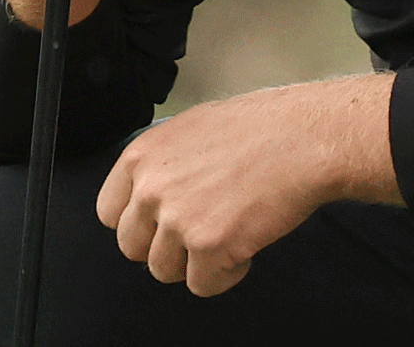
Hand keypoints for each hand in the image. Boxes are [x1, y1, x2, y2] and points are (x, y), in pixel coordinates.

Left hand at [96, 75, 399, 296]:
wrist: (304, 138)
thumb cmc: (261, 128)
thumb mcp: (193, 129)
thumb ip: (164, 163)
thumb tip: (153, 193)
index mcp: (141, 156)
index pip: (110, 212)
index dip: (141, 222)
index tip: (163, 223)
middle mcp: (150, 188)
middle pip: (133, 247)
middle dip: (165, 246)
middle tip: (200, 231)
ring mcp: (177, 219)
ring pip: (164, 270)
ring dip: (195, 262)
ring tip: (229, 235)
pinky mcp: (208, 246)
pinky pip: (202, 285)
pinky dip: (226, 274)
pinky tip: (245, 247)